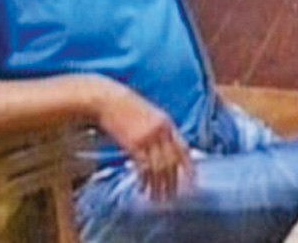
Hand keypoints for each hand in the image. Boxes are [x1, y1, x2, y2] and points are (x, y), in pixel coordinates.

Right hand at [95, 82, 192, 200]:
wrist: (106, 100)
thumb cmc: (125, 108)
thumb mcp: (149, 115)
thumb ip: (160, 130)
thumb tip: (168, 152)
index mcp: (167, 123)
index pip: (184, 149)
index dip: (189, 168)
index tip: (191, 183)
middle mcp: (160, 131)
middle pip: (172, 162)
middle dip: (173, 183)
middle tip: (172, 197)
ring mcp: (147, 137)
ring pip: (159, 168)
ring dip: (158, 186)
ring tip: (157, 198)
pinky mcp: (133, 144)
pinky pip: (143, 167)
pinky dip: (144, 180)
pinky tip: (142, 188)